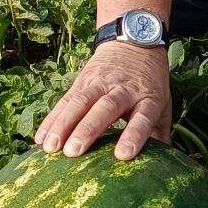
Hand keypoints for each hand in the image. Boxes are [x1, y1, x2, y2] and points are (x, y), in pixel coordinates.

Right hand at [33, 43, 171, 159]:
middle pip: (105, 108)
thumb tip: (167, 166)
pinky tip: (40, 139)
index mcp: (148, 98)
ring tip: (50, 148)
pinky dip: (52, 119)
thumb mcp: (163, 102)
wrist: (133, 40)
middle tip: (73, 152)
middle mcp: (123, 89)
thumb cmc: (150, 81)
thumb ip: (161, 132)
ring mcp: (100, 83)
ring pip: (80, 102)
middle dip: (88, 129)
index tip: (122, 155)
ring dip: (63, 125)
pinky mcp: (82, 81)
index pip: (142, 117)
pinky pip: (65, 101)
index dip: (133, 135)